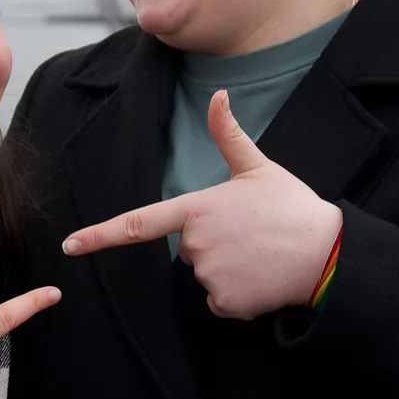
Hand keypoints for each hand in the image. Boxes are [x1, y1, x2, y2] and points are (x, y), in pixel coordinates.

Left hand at [62, 89, 340, 320]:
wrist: (328, 253)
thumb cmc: (292, 207)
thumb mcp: (258, 168)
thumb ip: (228, 135)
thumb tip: (218, 95)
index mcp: (198, 209)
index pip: (139, 223)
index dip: (100, 235)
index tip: (70, 245)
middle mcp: (196, 244)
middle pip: (186, 248)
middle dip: (210, 243)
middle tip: (248, 234)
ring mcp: (209, 275)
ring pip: (204, 275)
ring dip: (225, 269)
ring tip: (259, 255)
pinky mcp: (225, 303)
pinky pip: (219, 301)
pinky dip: (237, 295)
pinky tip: (261, 278)